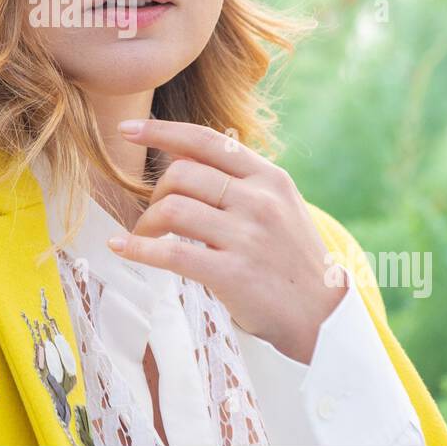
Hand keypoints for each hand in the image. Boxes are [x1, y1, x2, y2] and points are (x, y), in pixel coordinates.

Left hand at [106, 118, 347, 363]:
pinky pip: (171, 253)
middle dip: (156, 193)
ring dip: (146, 223)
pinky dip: (138, 249)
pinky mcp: (233, 273)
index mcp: (269, 178)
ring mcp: (247, 236)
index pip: (207, 140)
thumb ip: (236, 179)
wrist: (323, 317)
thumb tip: (180, 151)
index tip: (128, 129)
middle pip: (181, 174)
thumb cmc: (291, 259)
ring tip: (145, 237)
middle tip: (153, 217)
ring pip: (172, 209)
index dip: (161, 131)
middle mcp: (259, 200)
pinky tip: (122, 249)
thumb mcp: (278, 205)